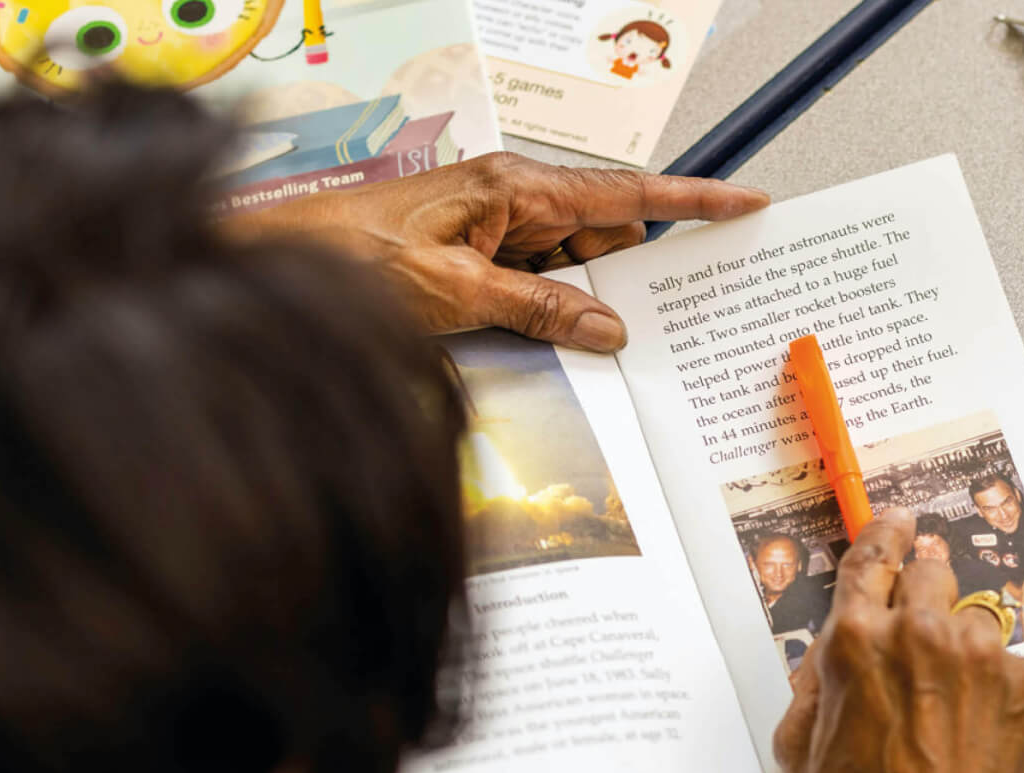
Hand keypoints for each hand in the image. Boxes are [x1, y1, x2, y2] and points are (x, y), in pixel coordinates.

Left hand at [227, 153, 766, 350]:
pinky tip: (555, 335)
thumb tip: (610, 330)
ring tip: (582, 334)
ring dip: (584, 300)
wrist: (278, 265)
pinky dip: (555, 308)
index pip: (625, 194)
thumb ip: (540, 309)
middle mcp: (511, 199)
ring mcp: (496, 227)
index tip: (745, 203)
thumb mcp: (459, 294)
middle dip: (629, 274)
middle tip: (660, 316)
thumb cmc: (354, 260)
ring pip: (575, 264)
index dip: (692, 202)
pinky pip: (541, 280)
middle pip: (605, 234)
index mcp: (515, 187)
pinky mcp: (479, 255)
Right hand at [775, 510, 1023, 772]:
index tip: (896, 525)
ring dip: (961, 656)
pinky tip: (975, 736)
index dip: (884, 537)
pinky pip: (1009, 666)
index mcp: (858, 642)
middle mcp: (923, 635)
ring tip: (946, 719)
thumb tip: (833, 653)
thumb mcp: (803, 747)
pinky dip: (996, 692)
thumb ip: (816, 681)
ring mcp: (982, 657)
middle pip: (930, 576)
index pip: (873, 558)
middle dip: (922, 605)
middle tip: (919, 656)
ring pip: (973, 624)